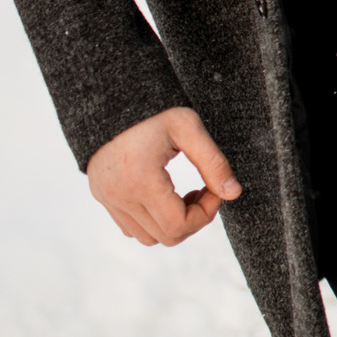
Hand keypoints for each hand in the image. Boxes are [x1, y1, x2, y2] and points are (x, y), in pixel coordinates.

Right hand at [87, 105, 240, 245]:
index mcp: (140, 181)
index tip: (214, 191)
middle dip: (194, 220)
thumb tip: (234, 193)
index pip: (178, 225)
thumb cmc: (153, 111)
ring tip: (185, 194)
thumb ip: (213, 162)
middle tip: (205, 192)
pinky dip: (153, 221)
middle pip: (166, 237)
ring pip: (148, 237)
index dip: (205, 214)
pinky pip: (131, 228)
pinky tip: (165, 196)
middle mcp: (119, 197)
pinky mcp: (103, 197)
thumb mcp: (188, 127)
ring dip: (174, 223)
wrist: (111, 100)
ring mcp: (108, 200)